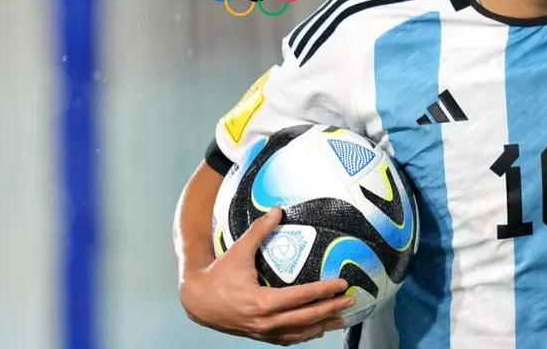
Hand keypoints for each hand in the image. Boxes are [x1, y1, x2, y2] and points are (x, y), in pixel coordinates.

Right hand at [179, 207, 353, 345]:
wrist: (197, 300)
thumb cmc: (218, 275)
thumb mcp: (238, 250)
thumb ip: (259, 230)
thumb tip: (278, 210)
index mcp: (261, 301)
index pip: (300, 297)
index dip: (323, 291)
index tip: (341, 285)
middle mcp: (264, 321)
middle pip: (305, 318)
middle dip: (330, 309)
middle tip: (349, 301)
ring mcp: (262, 331)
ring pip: (298, 333)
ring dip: (321, 326)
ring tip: (340, 319)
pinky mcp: (259, 335)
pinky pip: (286, 339)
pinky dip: (304, 335)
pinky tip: (316, 330)